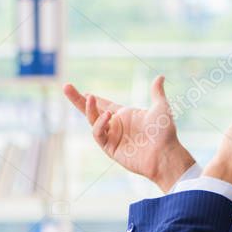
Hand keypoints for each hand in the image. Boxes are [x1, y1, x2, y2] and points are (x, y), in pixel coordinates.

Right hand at [63, 76, 195, 191]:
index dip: (94, 99)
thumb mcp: (161, 107)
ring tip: (89, 97)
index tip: (84, 92)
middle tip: (66, 86)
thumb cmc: (165, 133)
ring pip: (92, 121)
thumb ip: (156, 92)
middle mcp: (116, 125)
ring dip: (89, 109)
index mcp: (125, 115)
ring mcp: (112, 137)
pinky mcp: (109, 148)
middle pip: (91, 111)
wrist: (165, 154)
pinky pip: (98, 134)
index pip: (104, 104)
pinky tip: (107, 116)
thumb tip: (160, 76)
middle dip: (78, 100)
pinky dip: (99, 124)